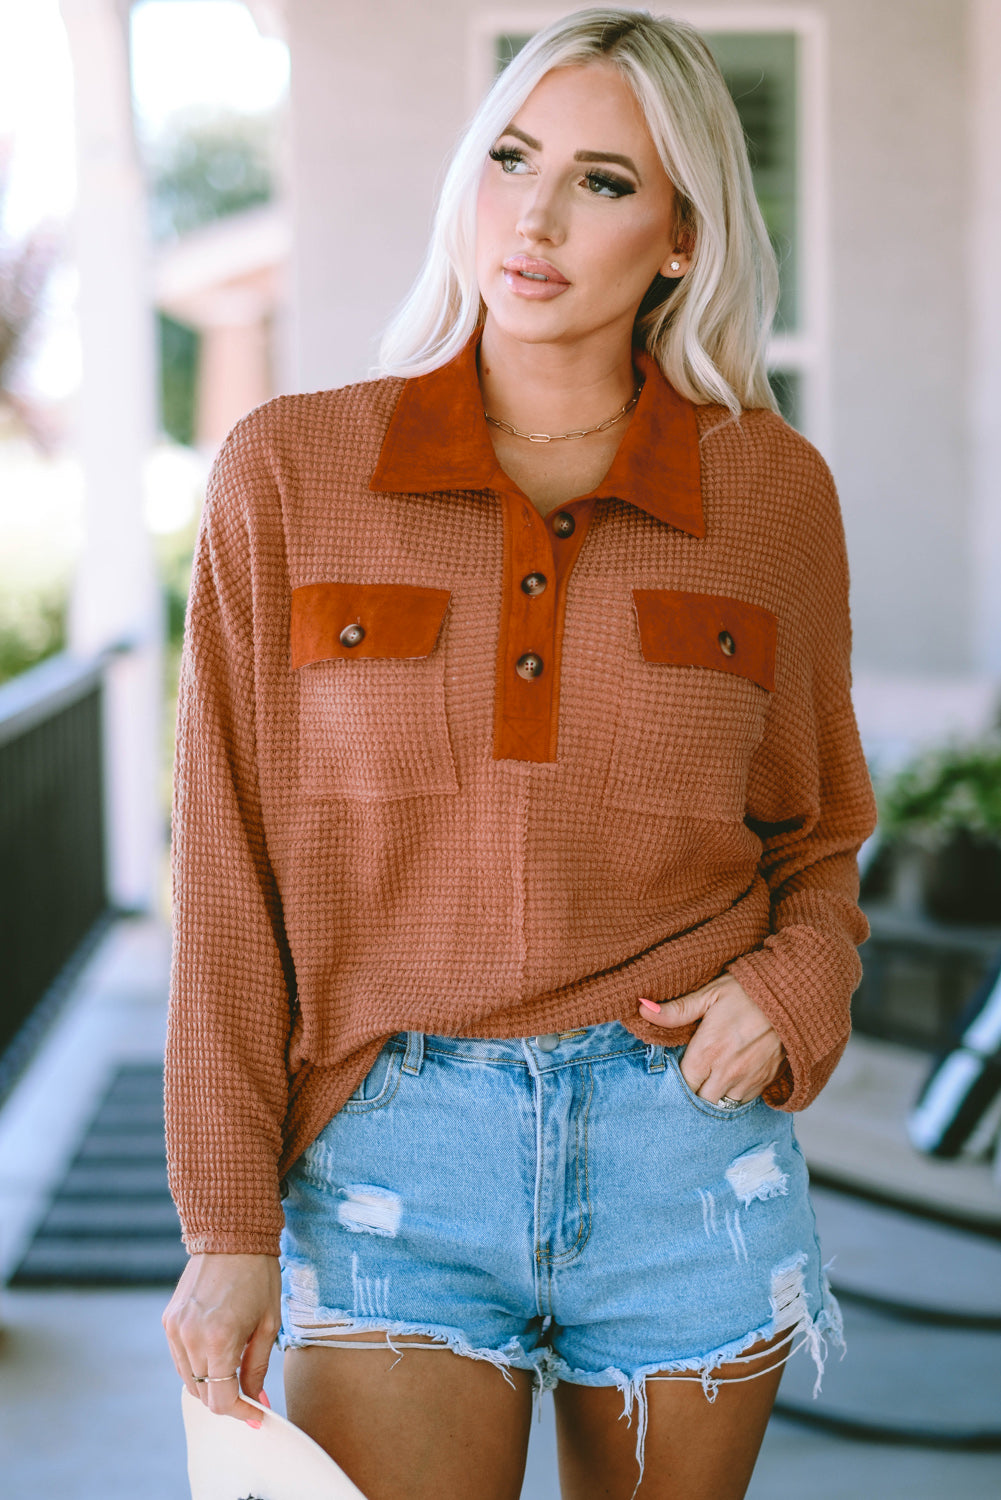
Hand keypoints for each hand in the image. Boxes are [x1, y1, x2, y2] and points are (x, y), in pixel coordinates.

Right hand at [162, 1253, 281, 1423]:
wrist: (231, 1235)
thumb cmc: (258, 1276)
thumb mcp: (267, 1324)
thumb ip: (256, 1368)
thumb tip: (255, 1400)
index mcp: (219, 1339)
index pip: (221, 1400)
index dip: (240, 1413)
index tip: (256, 1415)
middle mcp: (190, 1337)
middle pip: (203, 1394)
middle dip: (226, 1400)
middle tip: (248, 1395)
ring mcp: (175, 1328)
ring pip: (187, 1379)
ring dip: (210, 1384)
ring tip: (233, 1371)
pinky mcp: (168, 1319)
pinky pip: (180, 1357)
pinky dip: (196, 1365)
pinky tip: (215, 1353)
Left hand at [637, 973, 784, 1104]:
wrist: (795, 997)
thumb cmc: (749, 991)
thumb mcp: (710, 993)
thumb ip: (676, 1010)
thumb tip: (642, 1009)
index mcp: (708, 1052)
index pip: (681, 1083)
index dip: (675, 1078)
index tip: (676, 1067)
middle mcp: (726, 1073)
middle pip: (699, 1100)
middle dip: (693, 1090)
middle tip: (692, 1073)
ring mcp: (748, 1080)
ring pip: (721, 1103)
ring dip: (713, 1094)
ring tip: (710, 1075)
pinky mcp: (765, 1082)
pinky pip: (743, 1099)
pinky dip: (734, 1092)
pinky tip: (731, 1075)